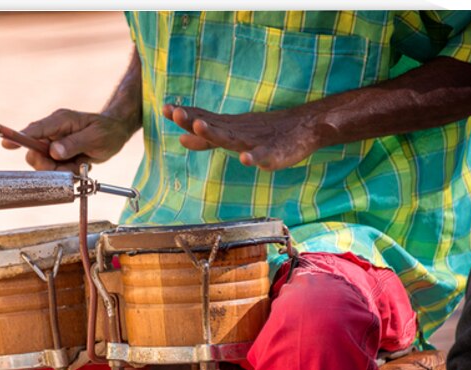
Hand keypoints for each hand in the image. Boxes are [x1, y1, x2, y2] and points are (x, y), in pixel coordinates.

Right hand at [1, 108, 134, 171]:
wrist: (115, 133)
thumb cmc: (107, 131)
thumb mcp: (95, 137)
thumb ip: (74, 144)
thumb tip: (54, 151)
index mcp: (60, 121)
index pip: (35, 130)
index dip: (19, 137)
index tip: (6, 143)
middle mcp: (53, 131)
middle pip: (35, 152)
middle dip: (48, 165)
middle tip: (68, 166)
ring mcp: (54, 143)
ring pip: (44, 164)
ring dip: (61, 170)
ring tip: (80, 163)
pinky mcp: (57, 154)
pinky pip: (55, 169)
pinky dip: (67, 171)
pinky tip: (80, 164)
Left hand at [162, 104, 328, 170]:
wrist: (303, 127)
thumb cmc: (263, 133)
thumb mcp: (232, 135)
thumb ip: (207, 139)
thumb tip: (181, 138)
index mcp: (229, 128)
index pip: (204, 120)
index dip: (186, 116)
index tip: (166, 109)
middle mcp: (239, 132)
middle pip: (213, 127)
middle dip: (194, 120)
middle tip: (176, 113)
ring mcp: (256, 142)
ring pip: (233, 138)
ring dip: (215, 133)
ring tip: (200, 126)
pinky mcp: (275, 154)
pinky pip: (264, 156)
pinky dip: (254, 157)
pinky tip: (246, 159)